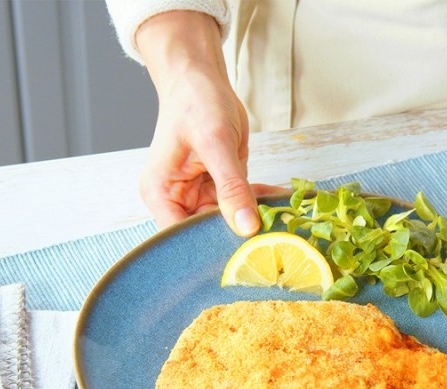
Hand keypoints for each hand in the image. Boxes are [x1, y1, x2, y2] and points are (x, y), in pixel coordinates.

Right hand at [137, 11, 282, 233]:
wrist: (200, 78)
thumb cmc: (195, 102)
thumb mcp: (215, 143)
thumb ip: (231, 187)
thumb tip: (246, 227)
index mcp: (161, 195)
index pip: (183, 238)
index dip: (212, 248)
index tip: (247, 252)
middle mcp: (177, 200)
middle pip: (208, 234)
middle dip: (240, 236)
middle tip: (274, 239)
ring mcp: (199, 196)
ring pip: (230, 221)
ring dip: (256, 219)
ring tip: (284, 219)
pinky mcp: (220, 187)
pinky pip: (242, 204)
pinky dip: (261, 202)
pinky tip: (282, 199)